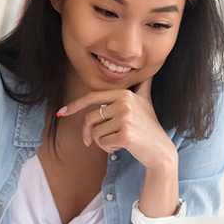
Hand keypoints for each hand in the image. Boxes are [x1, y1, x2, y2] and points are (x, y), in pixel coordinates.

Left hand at [56, 77, 176, 170]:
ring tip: (116, 141)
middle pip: (90, 117)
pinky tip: (121, 147)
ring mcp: (126, 119)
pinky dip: (107, 148)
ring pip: (95, 132)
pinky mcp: (125, 135)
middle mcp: (125, 103)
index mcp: (124, 94)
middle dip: (87, 132)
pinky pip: (102, 143)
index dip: (75, 105)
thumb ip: (142, 86)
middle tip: (89, 141)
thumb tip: (147, 72)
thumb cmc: (149, 127)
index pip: (92, 97)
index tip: (62, 112)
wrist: (161, 150)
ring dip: (100, 142)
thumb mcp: (146, 102)